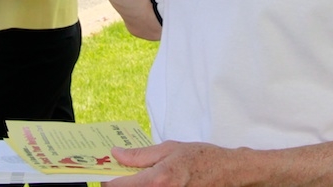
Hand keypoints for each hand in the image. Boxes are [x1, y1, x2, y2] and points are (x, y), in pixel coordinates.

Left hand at [108, 141, 242, 185]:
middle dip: (121, 184)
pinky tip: (152, 182)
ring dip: (134, 186)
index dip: (107, 180)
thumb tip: (116, 154)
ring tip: (138, 177)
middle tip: (121, 175)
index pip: (119, 186)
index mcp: (158, 181)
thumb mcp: (169, 148)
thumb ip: (140, 155)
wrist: (228, 173)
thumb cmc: (201, 158)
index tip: (104, 173)